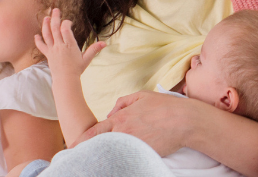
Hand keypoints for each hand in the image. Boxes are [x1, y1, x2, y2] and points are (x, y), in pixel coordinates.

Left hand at [34, 8, 106, 80]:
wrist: (66, 79)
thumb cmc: (77, 69)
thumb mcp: (87, 59)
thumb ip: (94, 49)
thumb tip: (105, 43)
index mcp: (70, 45)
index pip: (66, 29)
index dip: (66, 23)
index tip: (69, 22)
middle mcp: (60, 46)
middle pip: (55, 28)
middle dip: (55, 17)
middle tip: (55, 9)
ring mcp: (52, 50)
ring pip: (47, 34)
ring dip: (45, 25)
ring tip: (46, 17)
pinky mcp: (48, 54)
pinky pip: (41, 46)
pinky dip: (38, 40)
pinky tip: (36, 35)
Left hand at [72, 90, 200, 154]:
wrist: (185, 120)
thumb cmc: (164, 106)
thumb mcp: (141, 96)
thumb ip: (122, 103)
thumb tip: (110, 113)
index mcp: (120, 118)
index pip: (94, 132)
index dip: (81, 141)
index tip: (72, 147)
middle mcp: (123, 132)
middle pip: (100, 144)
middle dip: (91, 150)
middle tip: (81, 157)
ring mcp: (133, 144)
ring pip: (114, 152)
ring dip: (108, 154)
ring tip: (99, 160)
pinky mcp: (143, 153)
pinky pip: (129, 157)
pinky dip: (123, 159)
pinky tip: (122, 160)